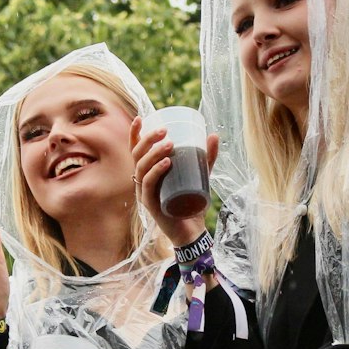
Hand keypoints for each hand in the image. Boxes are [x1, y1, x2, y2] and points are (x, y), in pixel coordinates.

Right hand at [131, 117, 216, 246]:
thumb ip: (206, 158)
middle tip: (164, 131)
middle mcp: (141, 182)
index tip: (140, 117)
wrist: (192, 231)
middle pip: (137, 156)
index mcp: (147, 173)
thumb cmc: (191, 203)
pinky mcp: (150, 205)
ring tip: (170, 144)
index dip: (134, 134)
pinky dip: (156, 172)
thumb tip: (213, 134)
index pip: (135, 151)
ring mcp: (144, 194)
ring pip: (141, 168)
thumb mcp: (200, 176)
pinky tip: (167, 163)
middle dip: (148, 140)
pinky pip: (148, 185)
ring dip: (154, 153)